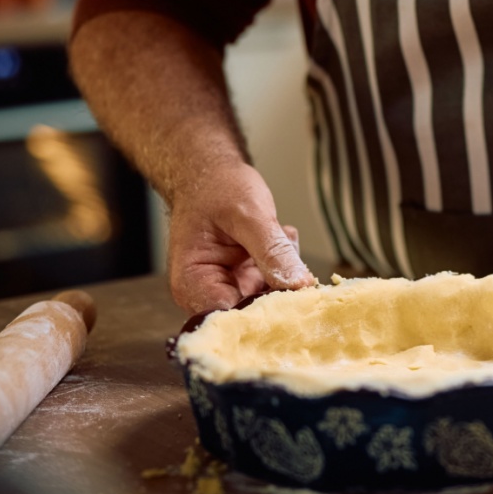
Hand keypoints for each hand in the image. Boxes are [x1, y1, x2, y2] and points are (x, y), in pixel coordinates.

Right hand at [166, 163, 314, 313]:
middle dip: (283, 287)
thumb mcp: (248, 214)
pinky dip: (286, 262)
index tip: (297, 296)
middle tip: (290, 252)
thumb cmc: (216, 188)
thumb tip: (299, 284)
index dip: (266, 315)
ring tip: (280, 234)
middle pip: (255, 315)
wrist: (211, 173)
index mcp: (193, 284)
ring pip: (273, 300)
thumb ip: (272, 250)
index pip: (231, 319)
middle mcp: (207, 294)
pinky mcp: (247, 281)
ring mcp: (230, 288)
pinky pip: (277, 285)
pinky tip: (280, 235)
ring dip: (286, 269)